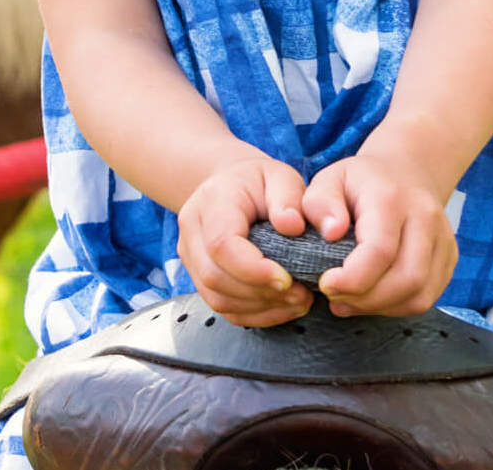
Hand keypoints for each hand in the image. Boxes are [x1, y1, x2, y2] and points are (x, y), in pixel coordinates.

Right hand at [177, 154, 315, 327]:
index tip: (288, 280)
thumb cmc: (259, 182)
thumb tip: (292, 226)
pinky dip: (254, 315)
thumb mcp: (280, 177)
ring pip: (216, 298)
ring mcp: (191, 256)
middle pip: (215, 276)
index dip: (253, 270)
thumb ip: (288, 198)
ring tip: (297, 301)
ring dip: (260, 308)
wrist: (231, 185)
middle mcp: (192, 230)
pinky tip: (281, 307)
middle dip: (261, 293)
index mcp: (212, 202)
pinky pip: (222, 307)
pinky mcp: (198, 276)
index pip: (221, 244)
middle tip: (301, 294)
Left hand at [302, 153, 456, 317]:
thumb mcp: (329, 179)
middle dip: (366, 300)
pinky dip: (396, 307)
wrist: (406, 172)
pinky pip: (427, 297)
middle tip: (335, 298)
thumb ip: (320, 203)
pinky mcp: (449, 258)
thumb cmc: (360, 181)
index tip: (326, 284)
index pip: (380, 250)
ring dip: (380, 307)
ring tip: (350, 301)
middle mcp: (425, 218)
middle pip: (406, 278)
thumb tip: (331, 232)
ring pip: (420, 295)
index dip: (353, 278)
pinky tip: (372, 299)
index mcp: (392, 198)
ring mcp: (443, 239)